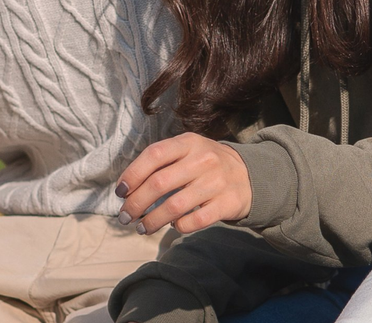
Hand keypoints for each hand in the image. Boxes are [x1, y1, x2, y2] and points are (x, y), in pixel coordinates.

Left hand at [115, 132, 252, 234]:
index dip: (132, 174)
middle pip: (159, 183)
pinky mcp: (227, 204)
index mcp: (188, 142)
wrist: (250, 175)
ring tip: (141, 228)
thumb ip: (161, 163)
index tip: (120, 192)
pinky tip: (174, 226)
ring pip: (175, 206)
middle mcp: (202, 160)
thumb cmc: (206, 164)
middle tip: (125, 216)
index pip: (154, 155)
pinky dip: (179, 226)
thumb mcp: (188, 151)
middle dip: (136, 203)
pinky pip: (195, 220)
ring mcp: (216, 182)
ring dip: (152, 220)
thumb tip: (127, 187)